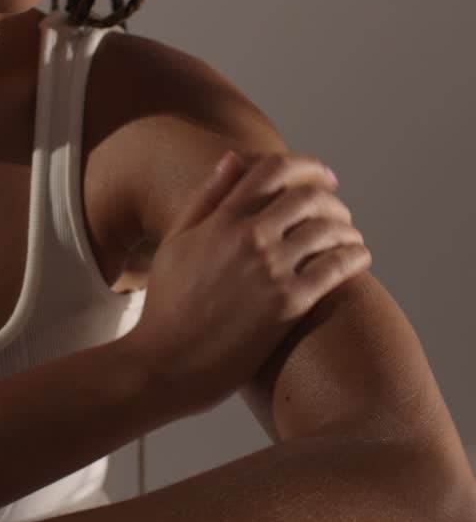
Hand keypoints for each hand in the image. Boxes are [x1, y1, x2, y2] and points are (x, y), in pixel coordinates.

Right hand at [124, 150, 371, 414]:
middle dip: (331, 199)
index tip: (322, 175)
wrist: (164, 364)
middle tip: (340, 212)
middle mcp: (249, 237)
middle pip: (308, 197)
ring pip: (328, 230)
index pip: (273, 170)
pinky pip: (335, 268)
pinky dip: (354, 257)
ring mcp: (270, 270)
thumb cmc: (166, 306)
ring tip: (351, 238)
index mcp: (221, 219)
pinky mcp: (288, 305)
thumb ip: (206, 196)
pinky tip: (358, 260)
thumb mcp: (176, 241)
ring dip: (347, 229)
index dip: (305, 166)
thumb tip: (234, 157)